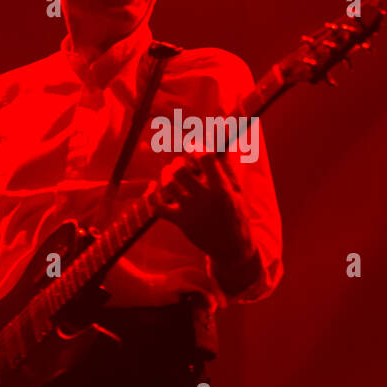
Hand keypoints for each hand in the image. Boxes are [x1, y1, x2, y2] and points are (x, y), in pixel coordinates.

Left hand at [149, 154, 256, 270]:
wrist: (232, 248)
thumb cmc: (235, 214)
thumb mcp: (236, 189)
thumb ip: (225, 165)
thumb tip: (219, 139)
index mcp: (221, 189)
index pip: (205, 158)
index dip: (197, 147)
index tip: (194, 147)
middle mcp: (204, 199)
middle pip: (181, 170)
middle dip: (179, 162)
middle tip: (181, 164)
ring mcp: (190, 211)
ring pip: (168, 184)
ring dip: (166, 174)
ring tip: (170, 173)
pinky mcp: (180, 222)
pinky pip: (157, 207)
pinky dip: (150, 196)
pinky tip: (152, 187)